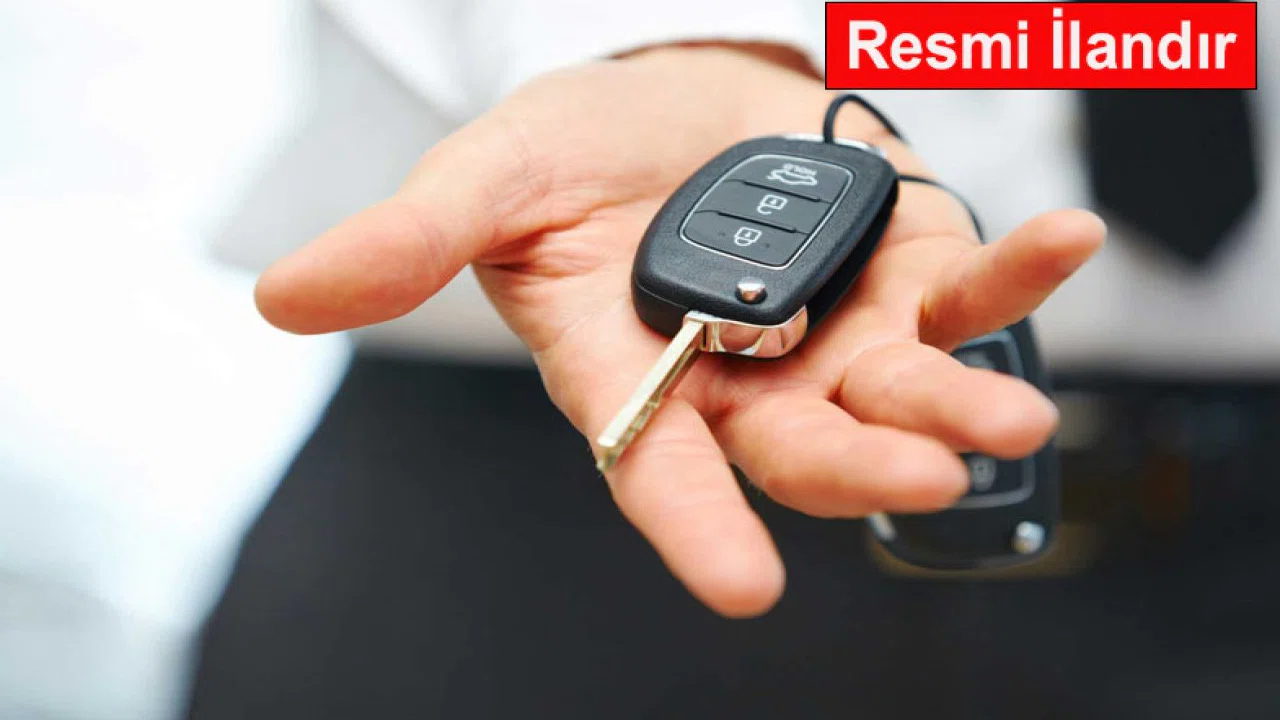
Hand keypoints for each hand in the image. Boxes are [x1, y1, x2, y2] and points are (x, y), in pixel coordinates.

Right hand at [255, 45, 1103, 616]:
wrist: (673, 99)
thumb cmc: (576, 154)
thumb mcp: (490, 182)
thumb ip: (411, 243)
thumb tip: (282, 296)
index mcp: (637, 377)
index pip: (661, 469)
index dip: (695, 527)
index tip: (739, 587)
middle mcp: (742, 380)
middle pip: (800, 449)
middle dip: (855, 469)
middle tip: (911, 477)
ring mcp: (835, 334)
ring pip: (896, 394)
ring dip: (954, 404)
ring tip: (1009, 418)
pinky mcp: (905, 270)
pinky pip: (971, 287)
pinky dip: (1020, 275)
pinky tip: (1066, 239)